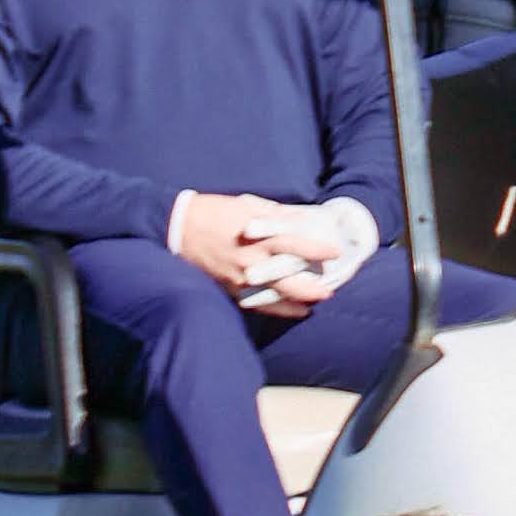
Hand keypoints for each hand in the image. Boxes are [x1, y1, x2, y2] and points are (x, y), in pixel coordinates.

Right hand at [179, 192, 381, 311]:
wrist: (180, 228)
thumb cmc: (215, 212)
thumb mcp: (247, 205)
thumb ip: (275, 214)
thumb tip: (300, 218)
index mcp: (258, 236)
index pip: (295, 244)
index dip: (317, 250)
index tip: (334, 252)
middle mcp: (252, 260)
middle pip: (288, 279)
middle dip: (311, 287)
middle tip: (329, 290)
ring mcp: (240, 278)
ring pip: (274, 296)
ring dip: (296, 301)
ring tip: (314, 303)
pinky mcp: (229, 287)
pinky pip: (256, 303)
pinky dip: (276, 309)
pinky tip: (291, 311)